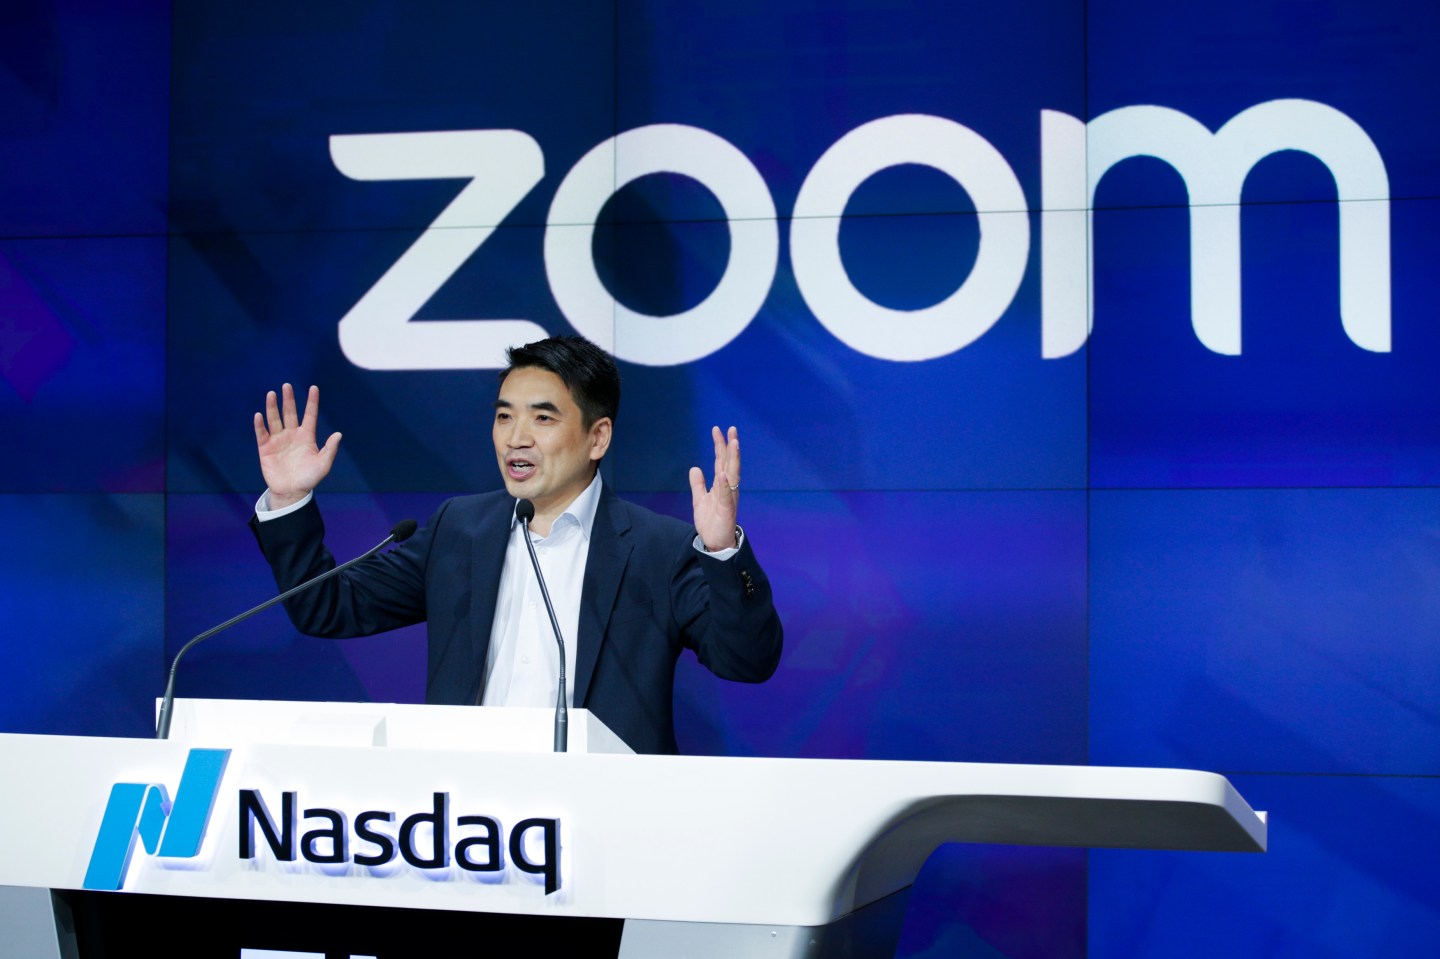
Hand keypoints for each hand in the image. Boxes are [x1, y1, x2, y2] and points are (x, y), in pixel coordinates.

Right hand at [253, 384, 340, 508]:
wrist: (292, 491)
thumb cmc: (309, 478)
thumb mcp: (323, 464)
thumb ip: (330, 449)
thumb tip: (338, 434)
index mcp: (307, 436)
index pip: (310, 415)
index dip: (312, 402)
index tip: (314, 388)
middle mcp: (292, 434)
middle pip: (290, 413)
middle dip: (288, 399)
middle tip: (287, 386)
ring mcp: (278, 440)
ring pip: (275, 419)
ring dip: (273, 407)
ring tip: (272, 394)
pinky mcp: (265, 448)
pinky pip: (262, 433)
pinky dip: (260, 424)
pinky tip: (259, 415)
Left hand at [688, 425, 740, 550]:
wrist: (715, 543)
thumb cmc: (711, 522)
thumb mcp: (700, 500)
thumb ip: (698, 484)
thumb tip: (695, 468)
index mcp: (721, 485)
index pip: (721, 461)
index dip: (720, 446)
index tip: (718, 430)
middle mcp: (728, 488)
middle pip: (729, 463)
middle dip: (730, 446)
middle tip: (731, 429)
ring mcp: (728, 498)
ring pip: (732, 475)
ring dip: (733, 459)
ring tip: (733, 443)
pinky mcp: (727, 510)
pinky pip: (726, 495)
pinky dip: (724, 484)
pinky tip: (722, 474)